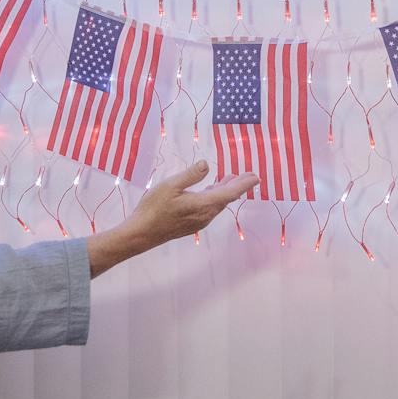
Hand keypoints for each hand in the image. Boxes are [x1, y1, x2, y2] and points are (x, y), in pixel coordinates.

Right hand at [85, 161, 256, 277]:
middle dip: (238, 186)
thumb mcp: (170, 186)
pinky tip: (211, 191)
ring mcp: (198, 221)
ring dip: (225, 191)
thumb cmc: (153, 208)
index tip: (256, 177)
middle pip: (226, 198)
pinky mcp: (192, 224)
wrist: (141, 234)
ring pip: (218, 204)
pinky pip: (210, 208)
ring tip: (230, 179)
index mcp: (202, 205)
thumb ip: (190, 175)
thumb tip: (207, 164)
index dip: (244, 184)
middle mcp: (205, 215)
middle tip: (248, 175)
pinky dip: (215, 197)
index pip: (229, 193)